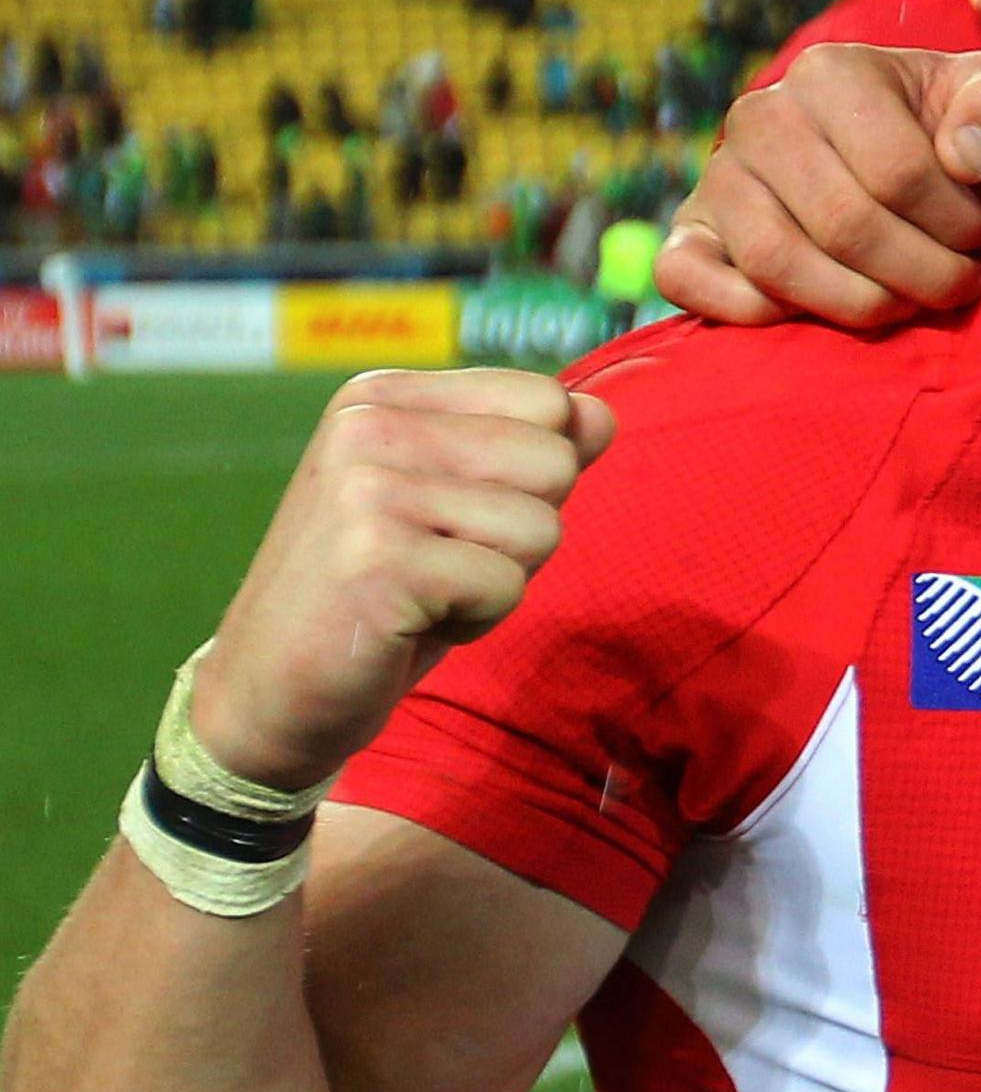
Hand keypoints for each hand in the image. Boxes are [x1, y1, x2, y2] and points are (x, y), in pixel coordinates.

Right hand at [185, 371, 620, 792]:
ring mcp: (366, 489)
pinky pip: (508, 585)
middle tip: (437, 564)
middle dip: (521, 532)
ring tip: (421, 594)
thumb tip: (600, 414)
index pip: (547, 401)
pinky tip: (408, 623)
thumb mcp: (457, 506)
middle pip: (554, 463)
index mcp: (382, 397)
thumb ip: (529, 451)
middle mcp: (368, 427)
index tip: (453, 516)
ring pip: (540, 527)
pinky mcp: (377, 559)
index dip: (530, 477)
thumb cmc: (381, 595)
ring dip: (499, 580)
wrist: (269, 694)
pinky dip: (477, 619)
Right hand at [654, 46, 980, 329]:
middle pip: (845, 224)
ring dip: (857, 304)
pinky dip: (748, 312)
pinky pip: (690, 280)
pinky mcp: (689, 230)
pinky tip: (813, 320)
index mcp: (831, 73)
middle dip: (920, 273)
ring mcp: (717, 174)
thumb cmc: (945, 126)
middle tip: (957, 286)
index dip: (955, 224)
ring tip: (906, 303)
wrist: (883, 150)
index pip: (899, 172)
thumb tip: (963, 157)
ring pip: (777, 261)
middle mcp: (761, 116)